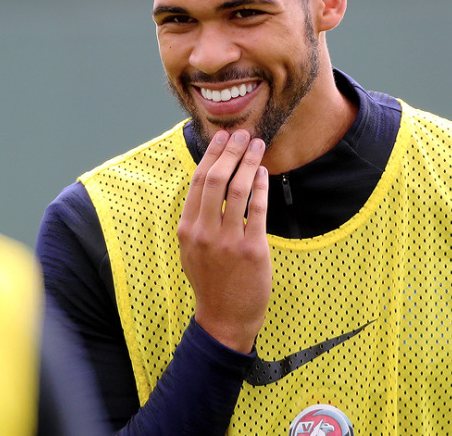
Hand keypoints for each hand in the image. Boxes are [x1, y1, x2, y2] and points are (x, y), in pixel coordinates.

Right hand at [177, 129, 270, 352]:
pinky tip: (264, 172)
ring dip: (249, 162)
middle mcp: (204, 232)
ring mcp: (228, 241)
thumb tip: (209, 181)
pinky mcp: (252, 250)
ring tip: (258, 146)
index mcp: (187, 228)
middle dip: (231, 151)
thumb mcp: (192, 249)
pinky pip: (258, 209)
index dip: (211, 155)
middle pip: (216, 179)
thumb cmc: (210, 280)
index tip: (222, 137)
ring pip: (237, 189)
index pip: (198, 181)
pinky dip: (261, 186)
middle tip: (243, 134)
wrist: (224, 318)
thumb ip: (197, 218)